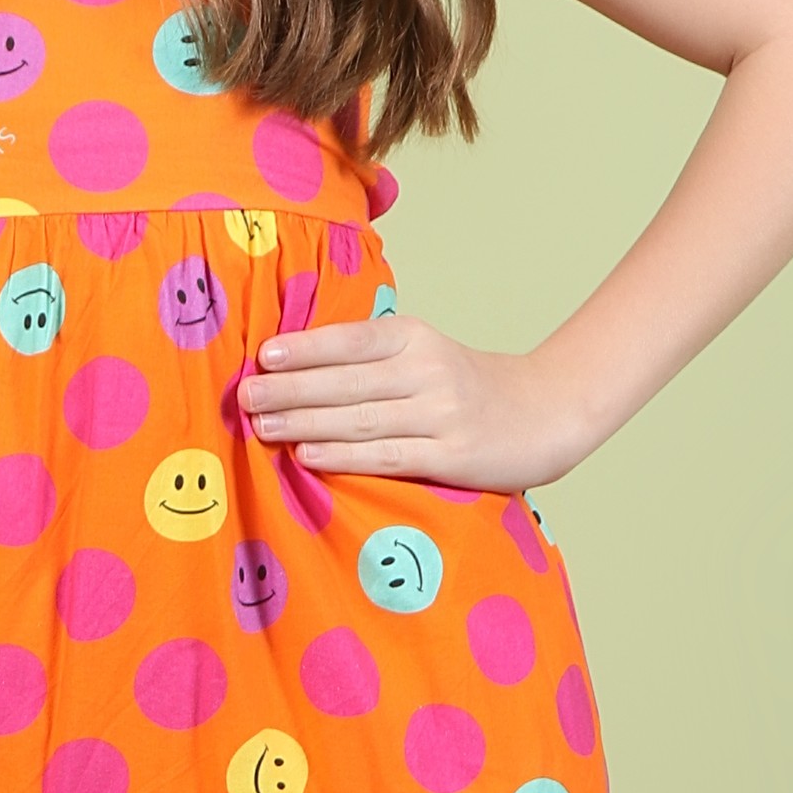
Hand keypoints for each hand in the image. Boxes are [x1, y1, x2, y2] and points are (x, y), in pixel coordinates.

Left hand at [240, 310, 590, 492]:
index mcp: (415, 337)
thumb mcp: (425, 353)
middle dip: (290, 389)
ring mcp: (441, 413)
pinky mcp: (451, 454)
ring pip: (360, 418)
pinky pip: (386, 455)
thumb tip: (293, 366)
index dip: (305, 348)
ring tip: (262, 426)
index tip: (262, 356)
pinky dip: (343, 455)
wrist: (546, 411)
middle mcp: (427, 369)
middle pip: (346, 380)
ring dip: (305, 422)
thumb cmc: (467, 387)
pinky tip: (308, 454)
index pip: (350, 340)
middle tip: (245, 397)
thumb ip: (372, 358)